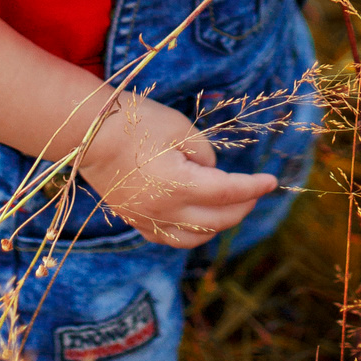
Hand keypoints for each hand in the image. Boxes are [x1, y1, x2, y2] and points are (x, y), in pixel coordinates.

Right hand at [78, 89, 274, 248]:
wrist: (89, 134)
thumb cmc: (137, 123)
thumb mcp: (181, 129)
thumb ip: (204, 154)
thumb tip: (211, 171)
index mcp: (180, 186)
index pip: (228, 192)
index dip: (254, 187)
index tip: (271, 181)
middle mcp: (165, 210)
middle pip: (216, 219)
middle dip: (242, 206)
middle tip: (255, 192)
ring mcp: (148, 219)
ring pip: (194, 237)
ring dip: (218, 224)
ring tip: (232, 208)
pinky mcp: (134, 219)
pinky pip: (169, 238)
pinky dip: (191, 233)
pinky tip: (199, 222)